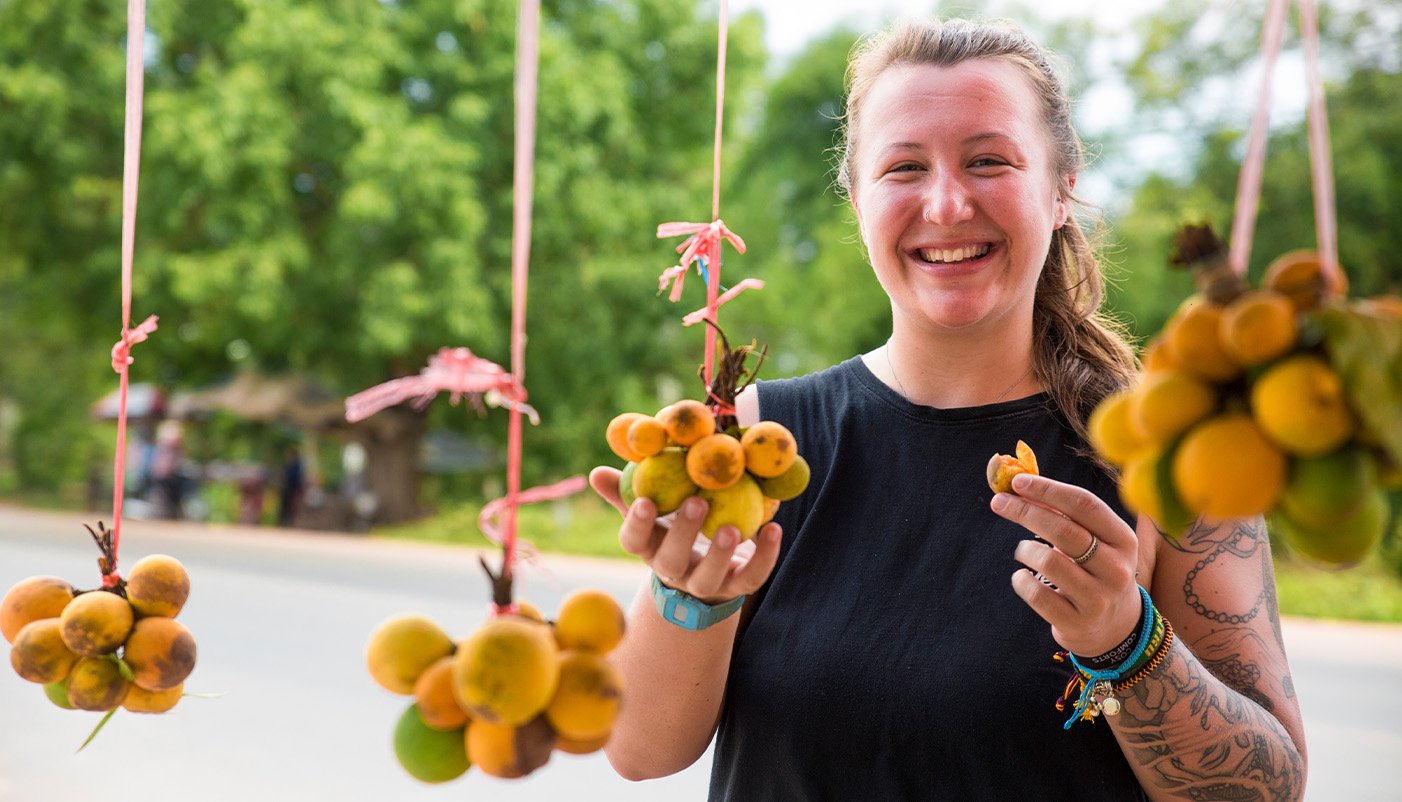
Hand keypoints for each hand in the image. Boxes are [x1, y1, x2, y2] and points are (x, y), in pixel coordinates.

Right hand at [589, 466, 780, 604]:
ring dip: (720, 553)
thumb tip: (596, 473)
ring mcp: (705, 584)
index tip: (645, 501)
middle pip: (671, 560)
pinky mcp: (736, 588)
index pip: (633, 541)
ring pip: (709, 578)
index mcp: (649, 547)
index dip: (637, 524)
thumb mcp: (654, 511)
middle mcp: (673, 571)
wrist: (708, 569)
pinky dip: (764, 556)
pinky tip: (773, 529)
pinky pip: (751, 578)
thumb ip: (629, 491)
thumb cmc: (675, 529)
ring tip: (730, 527)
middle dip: (683, 533)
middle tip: (696, 502)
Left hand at [991, 472, 1141, 656]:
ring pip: (1049, 562)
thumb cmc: (1095, 570)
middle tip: (999, 502)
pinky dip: (1021, 580)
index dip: (1048, 489)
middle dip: (1026, 511)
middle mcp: (1116, 569)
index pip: (1084, 505)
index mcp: (1123, 540)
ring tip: (1023, 551)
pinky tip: (1022, 576)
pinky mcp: (1078, 623)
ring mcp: (1099, 599)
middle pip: (1064, 530)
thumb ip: (1065, 516)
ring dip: (1025, 550)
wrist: (1114, 627)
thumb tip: (1021, 488)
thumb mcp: (1094, 542)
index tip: (1017, 482)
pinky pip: (1037, 594)